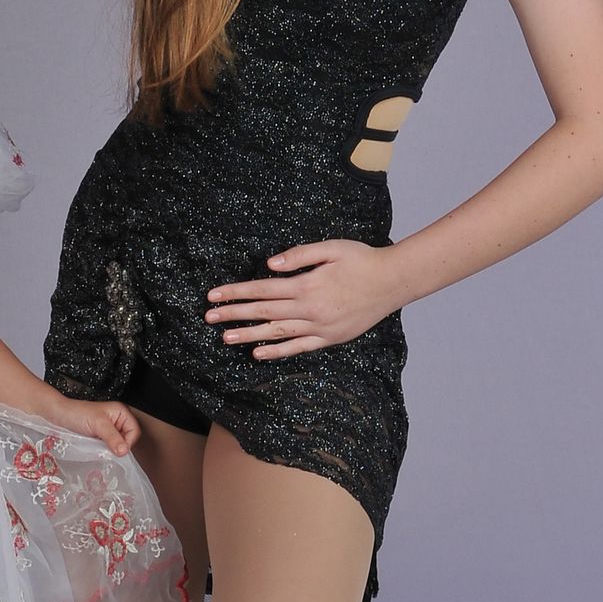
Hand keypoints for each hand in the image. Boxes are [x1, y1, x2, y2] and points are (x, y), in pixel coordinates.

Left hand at [55, 398, 141, 454]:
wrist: (59, 415)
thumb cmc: (77, 413)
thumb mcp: (98, 424)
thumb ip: (113, 437)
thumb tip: (124, 451)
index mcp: (121, 412)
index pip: (134, 432)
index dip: (127, 442)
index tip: (118, 449)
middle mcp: (117, 421)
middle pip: (127, 439)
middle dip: (119, 446)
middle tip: (108, 449)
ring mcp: (108, 430)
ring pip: (118, 445)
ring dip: (110, 449)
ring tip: (100, 448)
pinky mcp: (100, 438)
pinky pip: (108, 447)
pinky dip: (104, 451)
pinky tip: (97, 450)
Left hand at [206, 240, 399, 357]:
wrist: (393, 282)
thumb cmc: (362, 259)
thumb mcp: (331, 248)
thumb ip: (299, 255)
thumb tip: (269, 265)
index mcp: (307, 285)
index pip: (262, 290)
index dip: (237, 292)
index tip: (214, 295)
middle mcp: (310, 309)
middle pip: (264, 313)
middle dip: (234, 314)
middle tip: (209, 317)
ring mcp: (320, 327)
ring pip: (277, 333)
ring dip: (249, 335)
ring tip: (226, 338)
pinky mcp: (329, 338)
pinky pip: (298, 347)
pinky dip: (277, 352)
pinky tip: (258, 353)